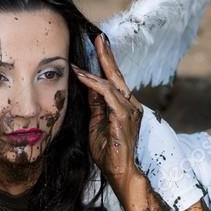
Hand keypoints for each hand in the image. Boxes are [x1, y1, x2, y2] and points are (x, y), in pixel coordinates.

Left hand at [71, 33, 143, 192]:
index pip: (115, 80)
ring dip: (94, 70)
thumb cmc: (108, 152)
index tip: (98, 46)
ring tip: (79, 61)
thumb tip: (88, 86)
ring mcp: (130, 111)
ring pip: (112, 83)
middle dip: (106, 56)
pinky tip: (82, 77)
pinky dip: (94, 85)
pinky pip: (108, 95)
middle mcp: (131, 105)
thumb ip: (95, 104)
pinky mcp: (124, 118)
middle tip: (98, 38)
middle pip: (117, 75)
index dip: (106, 63)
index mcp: (126, 106)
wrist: (119, 172)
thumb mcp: (97, 123)